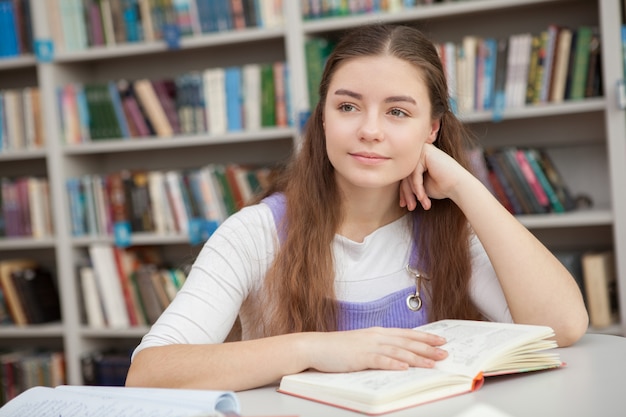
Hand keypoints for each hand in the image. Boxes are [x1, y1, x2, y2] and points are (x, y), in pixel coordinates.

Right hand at [305, 327, 447, 372]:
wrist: (315, 346)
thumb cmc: (336, 348)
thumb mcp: (361, 344)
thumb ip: (378, 347)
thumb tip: (396, 355)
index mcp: (377, 333)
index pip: (406, 334)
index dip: (424, 336)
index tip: (440, 339)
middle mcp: (375, 336)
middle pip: (406, 342)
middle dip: (427, 347)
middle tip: (445, 352)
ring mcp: (367, 346)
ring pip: (398, 351)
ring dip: (416, 357)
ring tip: (432, 362)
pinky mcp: (359, 357)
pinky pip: (379, 360)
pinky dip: (393, 364)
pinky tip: (404, 368)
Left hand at [399, 143, 467, 210]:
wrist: (460, 186)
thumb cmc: (443, 187)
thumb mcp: (421, 186)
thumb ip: (409, 183)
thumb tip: (392, 184)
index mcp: (418, 159)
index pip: (405, 175)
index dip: (404, 192)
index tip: (403, 205)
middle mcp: (419, 152)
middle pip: (405, 174)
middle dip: (407, 194)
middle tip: (410, 207)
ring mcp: (422, 150)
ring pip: (408, 174)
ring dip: (413, 192)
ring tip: (419, 204)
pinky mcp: (426, 153)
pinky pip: (415, 173)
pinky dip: (417, 187)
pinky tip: (422, 197)